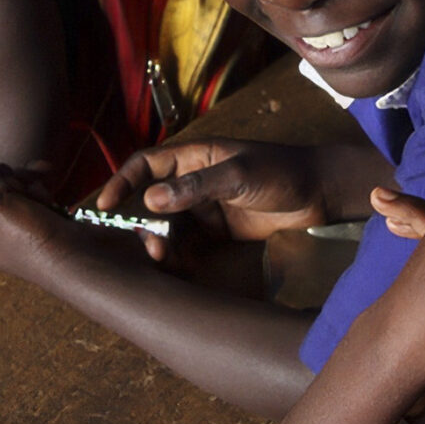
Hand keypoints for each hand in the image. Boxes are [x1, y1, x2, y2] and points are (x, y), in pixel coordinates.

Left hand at [0, 129, 76, 282]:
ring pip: (3, 179)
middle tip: (15, 195)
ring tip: (38, 198)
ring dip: (21, 181)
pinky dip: (36, 182)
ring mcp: (8, 220)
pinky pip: (26, 185)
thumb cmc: (32, 239)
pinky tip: (48, 185)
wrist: (85, 259)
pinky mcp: (32, 213)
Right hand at [94, 138, 353, 261]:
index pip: (146, 165)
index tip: (103, 205)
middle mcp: (193, 181)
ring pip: (168, 226)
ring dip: (160, 242)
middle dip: (142, 223)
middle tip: (148, 246)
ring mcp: (205, 208)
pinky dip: (178, 255)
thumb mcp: (238, 174)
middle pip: (152, 201)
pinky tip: (176, 266)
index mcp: (193, 156)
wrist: (320, 195)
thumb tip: (150, 200)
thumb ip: (196, 187)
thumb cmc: (280, 172)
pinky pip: (188, 244)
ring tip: (163, 258)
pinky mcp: (218, 232)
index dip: (121, 182)